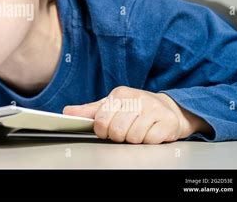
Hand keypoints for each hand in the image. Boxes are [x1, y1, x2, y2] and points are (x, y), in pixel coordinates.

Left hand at [63, 86, 211, 143]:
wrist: (168, 108)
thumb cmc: (135, 108)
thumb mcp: (112, 105)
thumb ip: (90, 110)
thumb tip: (67, 112)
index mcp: (120, 94)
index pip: (101, 120)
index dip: (102, 131)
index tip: (106, 130)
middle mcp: (137, 99)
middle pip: (117, 131)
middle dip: (118, 137)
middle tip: (124, 132)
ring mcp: (154, 109)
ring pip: (133, 137)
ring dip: (133, 140)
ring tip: (137, 131)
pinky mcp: (167, 121)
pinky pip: (150, 140)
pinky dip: (148, 141)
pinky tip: (150, 132)